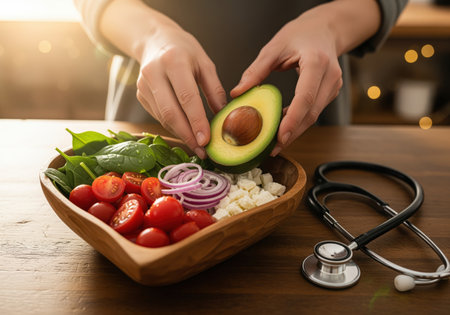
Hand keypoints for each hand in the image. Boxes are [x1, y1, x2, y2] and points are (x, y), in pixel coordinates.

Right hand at [136, 24, 226, 157]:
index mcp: (174, 61)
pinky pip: (159, 116)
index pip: (187, 97)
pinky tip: (186, 132)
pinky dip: (173, 127)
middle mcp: (154, 73)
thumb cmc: (184, 50)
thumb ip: (215, 90)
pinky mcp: (141, 94)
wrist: (154, 39)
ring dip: (181, 134)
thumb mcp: (205, 63)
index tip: (206, 141)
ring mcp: (144, 85)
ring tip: (198, 146)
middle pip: (171, 113)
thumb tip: (223, 116)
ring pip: (163, 118)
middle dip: (187, 136)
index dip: (196, 122)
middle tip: (202, 151)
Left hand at [230, 10, 342, 155]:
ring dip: (295, 130)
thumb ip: (256, 71)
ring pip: (314, 116)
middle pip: (311, 113)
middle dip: (292, 132)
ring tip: (275, 143)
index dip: (292, 119)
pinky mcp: (330, 92)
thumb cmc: (300, 34)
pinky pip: (314, 111)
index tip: (280, 136)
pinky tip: (283, 128)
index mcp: (317, 62)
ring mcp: (333, 86)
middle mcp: (330, 76)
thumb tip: (238, 93)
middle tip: (272, 148)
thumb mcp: (274, 47)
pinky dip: (299, 121)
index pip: (305, 97)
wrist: (324, 29)